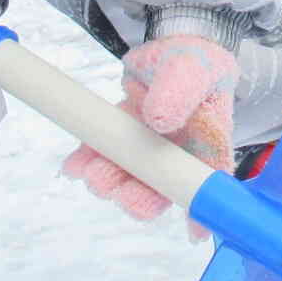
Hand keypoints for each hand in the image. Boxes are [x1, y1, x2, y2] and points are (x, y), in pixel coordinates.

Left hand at [62, 35, 237, 226]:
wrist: (169, 47)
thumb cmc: (194, 60)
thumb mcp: (190, 70)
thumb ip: (178, 92)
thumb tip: (158, 120)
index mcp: (208, 142)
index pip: (207, 182)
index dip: (201, 210)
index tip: (193, 232)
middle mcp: (179, 154)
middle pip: (161, 189)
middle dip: (135, 196)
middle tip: (110, 187)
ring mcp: (150, 149)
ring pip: (129, 178)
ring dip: (106, 180)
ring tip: (85, 171)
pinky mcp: (125, 137)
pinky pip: (105, 156)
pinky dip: (87, 161)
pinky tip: (73, 164)